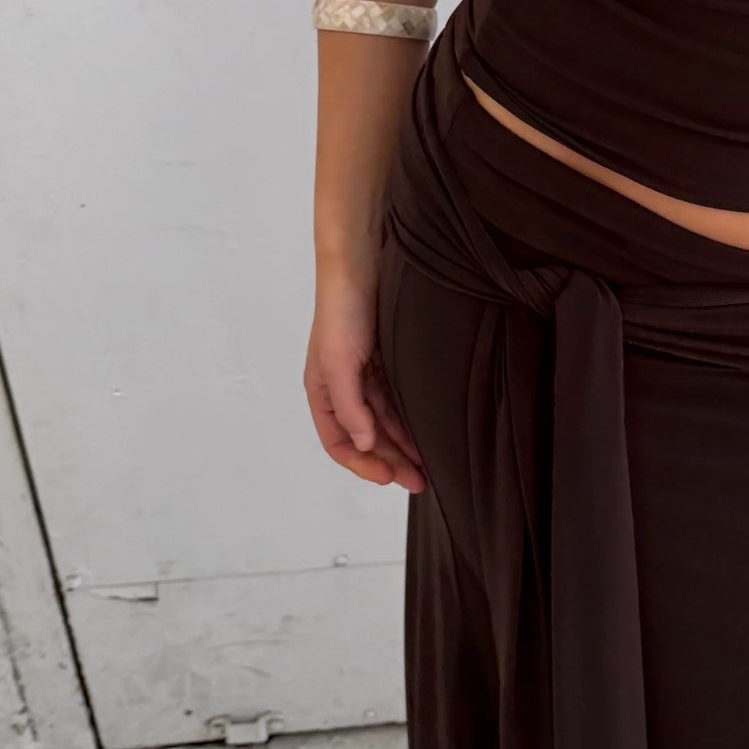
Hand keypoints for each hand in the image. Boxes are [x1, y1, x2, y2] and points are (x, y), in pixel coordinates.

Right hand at [305, 261, 426, 492]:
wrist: (363, 266)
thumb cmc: (342, 312)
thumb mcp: (337, 364)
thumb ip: (348, 407)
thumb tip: (364, 445)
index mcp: (322, 392)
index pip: (338, 443)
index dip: (361, 465)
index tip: (388, 479)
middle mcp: (342, 389)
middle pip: (365, 438)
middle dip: (389, 462)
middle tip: (418, 481)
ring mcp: (365, 377)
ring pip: (383, 424)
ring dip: (402, 446)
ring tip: (426, 467)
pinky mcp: (386, 364)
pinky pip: (397, 403)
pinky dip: (409, 422)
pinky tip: (426, 434)